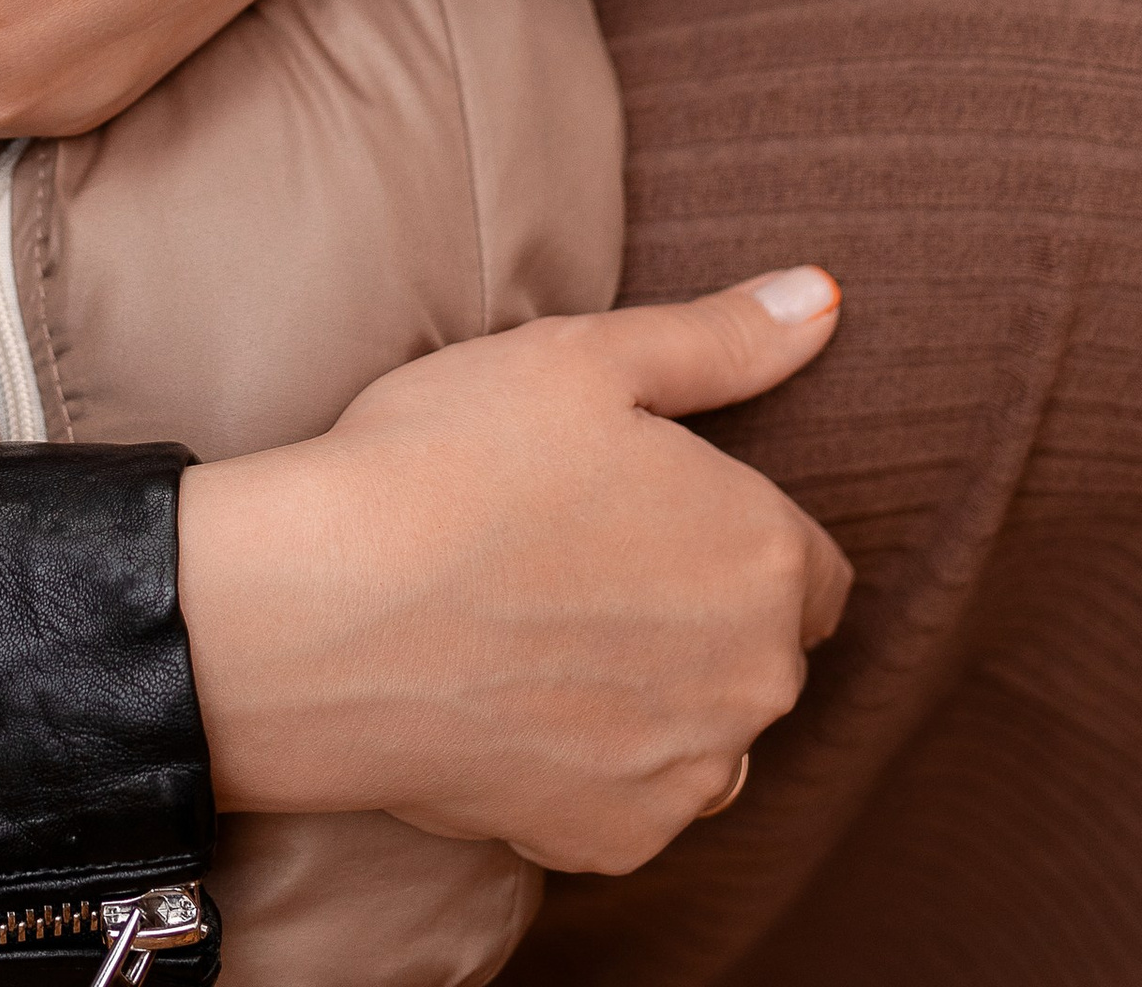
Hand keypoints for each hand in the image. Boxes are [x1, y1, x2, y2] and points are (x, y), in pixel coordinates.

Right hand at [177, 277, 851, 869]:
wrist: (320, 616)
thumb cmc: (451, 463)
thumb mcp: (585, 357)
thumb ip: (723, 340)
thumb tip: (821, 299)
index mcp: (766, 559)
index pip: (810, 565)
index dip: (727, 529)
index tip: (642, 512)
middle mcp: (755, 683)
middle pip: (759, 649)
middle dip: (696, 610)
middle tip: (574, 557)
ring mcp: (685, 776)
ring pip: (704, 730)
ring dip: (657, 693)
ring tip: (544, 629)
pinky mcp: (612, 842)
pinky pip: (634, 799)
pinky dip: (593, 761)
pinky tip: (516, 698)